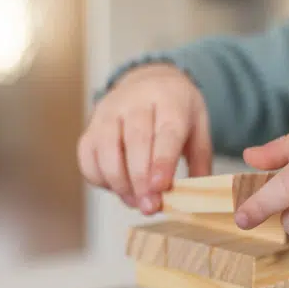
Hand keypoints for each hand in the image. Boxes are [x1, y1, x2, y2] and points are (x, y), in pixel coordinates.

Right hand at [77, 64, 211, 213]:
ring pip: (106, 149)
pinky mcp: (91, 125)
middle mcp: (136, 101)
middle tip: (150, 207)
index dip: (162, 161)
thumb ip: (200, 162)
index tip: (160, 187)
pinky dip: (99, 178)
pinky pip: (88, 156)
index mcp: (170, 100)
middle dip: (141, 179)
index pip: (166, 132)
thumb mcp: (199, 128)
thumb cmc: (176, 110)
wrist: (149, 81)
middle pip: (135, 141)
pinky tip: (118, 188)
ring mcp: (109, 112)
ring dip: (120, 182)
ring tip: (136, 202)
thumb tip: (196, 197)